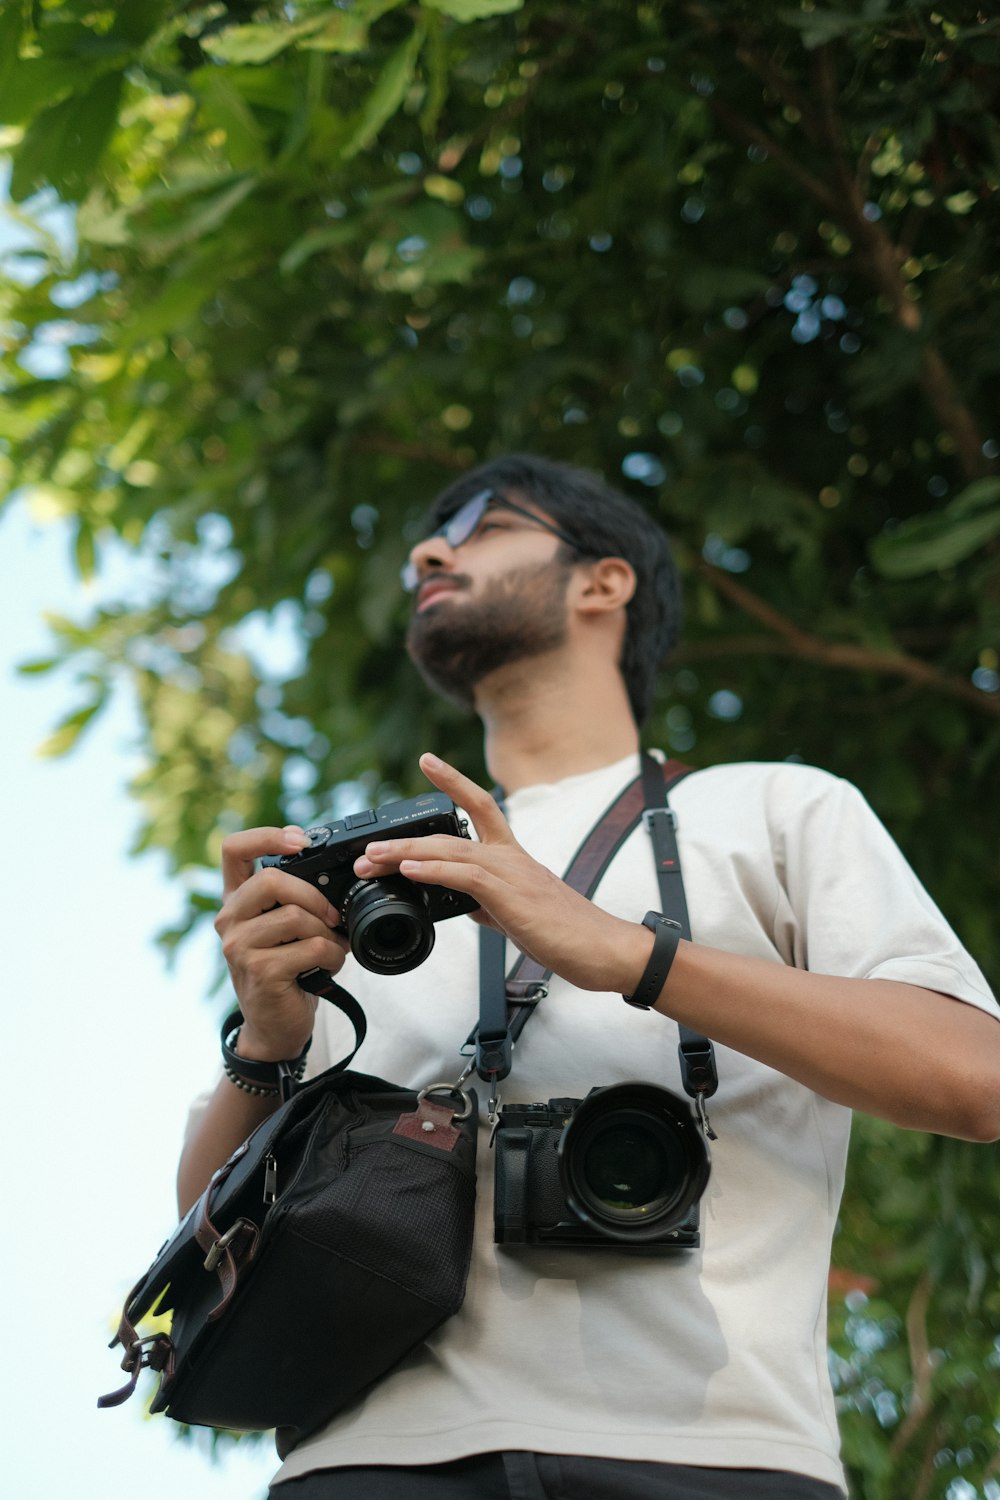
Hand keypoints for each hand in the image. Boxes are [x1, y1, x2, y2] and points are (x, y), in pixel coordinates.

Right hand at [216, 826, 348, 1061]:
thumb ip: (294, 899)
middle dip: (315, 897)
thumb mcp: (285, 929)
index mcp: (236, 901)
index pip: (233, 849)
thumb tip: (336, 872)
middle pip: (272, 880)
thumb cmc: (287, 972)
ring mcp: (239, 946)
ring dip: (327, 933)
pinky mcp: (260, 971)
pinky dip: (332, 956)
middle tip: (333, 918)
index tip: (300, 842)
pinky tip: (329, 967)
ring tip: (331, 948)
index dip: (267, 836)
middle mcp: (229, 919)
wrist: (275, 1028)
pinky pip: (311, 947)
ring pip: (295, 916)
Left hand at [352, 753, 648, 993]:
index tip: (427, 760)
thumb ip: (489, 902)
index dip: (452, 781)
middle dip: (404, 839)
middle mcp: (511, 857)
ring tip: (373, 857)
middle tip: (368, 847)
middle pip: (450, 832)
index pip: (479, 806)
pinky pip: (466, 876)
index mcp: (512, 856)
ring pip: (451, 850)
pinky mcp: (513, 896)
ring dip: (406, 853)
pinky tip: (410, 870)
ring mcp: (513, 873)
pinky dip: (434, 870)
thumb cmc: (566, 933)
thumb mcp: (518, 913)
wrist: (604, 950)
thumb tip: (463, 903)